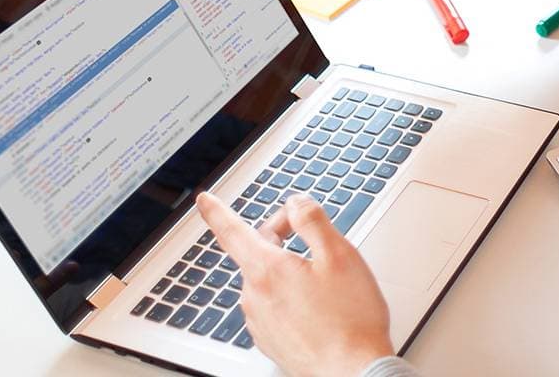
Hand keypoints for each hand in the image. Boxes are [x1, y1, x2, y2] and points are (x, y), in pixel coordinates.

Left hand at [197, 191, 395, 376]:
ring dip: (287, 270)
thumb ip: (313, 220)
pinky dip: (289, 297)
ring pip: (266, 280)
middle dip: (281, 238)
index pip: (231, 231)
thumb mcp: (340, 255)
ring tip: (325, 282)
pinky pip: (272, 306)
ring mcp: (260, 321)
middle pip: (258, 252)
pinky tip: (317, 306)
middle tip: (316, 240)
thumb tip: (294, 203)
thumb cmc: (351, 318)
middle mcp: (255, 296)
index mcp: (267, 269)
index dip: (217, 211)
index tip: (204, 200)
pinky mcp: (269, 339)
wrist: (353, 372)